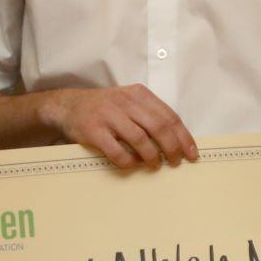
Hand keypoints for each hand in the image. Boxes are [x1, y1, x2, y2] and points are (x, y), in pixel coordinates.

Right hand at [38, 85, 196, 168]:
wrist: (69, 106)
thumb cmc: (105, 108)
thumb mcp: (129, 102)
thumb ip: (149, 115)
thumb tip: (176, 141)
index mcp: (139, 94)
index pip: (169, 116)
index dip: (183, 137)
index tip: (191, 154)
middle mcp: (125, 102)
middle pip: (159, 127)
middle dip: (172, 148)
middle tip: (175, 162)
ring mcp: (109, 116)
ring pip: (140, 139)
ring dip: (152, 156)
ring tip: (155, 166)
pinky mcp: (94, 131)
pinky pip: (117, 151)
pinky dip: (128, 161)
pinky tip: (133, 165)